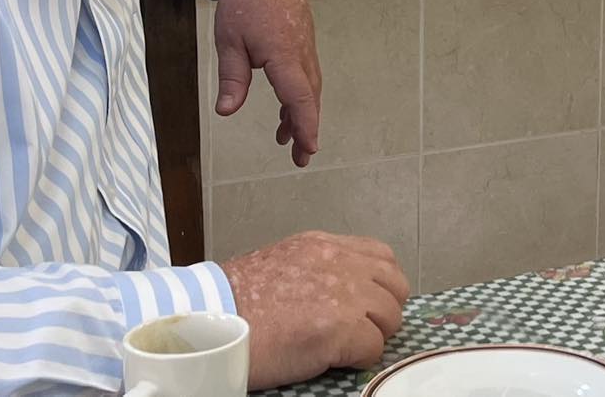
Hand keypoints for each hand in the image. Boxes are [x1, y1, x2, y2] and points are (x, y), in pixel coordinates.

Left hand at [212, 0, 321, 166]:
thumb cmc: (241, 1)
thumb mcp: (228, 40)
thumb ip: (231, 77)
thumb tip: (226, 111)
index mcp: (284, 54)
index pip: (299, 97)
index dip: (305, 125)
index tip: (308, 149)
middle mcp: (301, 52)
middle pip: (309, 96)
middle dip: (306, 127)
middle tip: (299, 157)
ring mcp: (305, 44)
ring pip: (308, 86)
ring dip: (300, 112)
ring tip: (285, 138)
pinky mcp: (302, 39)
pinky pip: (305, 73)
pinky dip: (298, 94)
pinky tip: (284, 105)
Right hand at [223, 231, 409, 386]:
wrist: (209, 324)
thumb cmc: (234, 303)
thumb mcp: (281, 263)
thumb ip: (317, 268)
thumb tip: (341, 290)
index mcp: (323, 246)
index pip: (381, 257)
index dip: (379, 285)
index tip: (367, 304)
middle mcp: (338, 263)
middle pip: (395, 286)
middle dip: (382, 311)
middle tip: (359, 329)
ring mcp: (343, 295)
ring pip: (390, 317)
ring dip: (372, 335)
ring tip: (342, 345)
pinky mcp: (340, 329)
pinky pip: (374, 348)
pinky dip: (359, 358)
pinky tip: (332, 358)